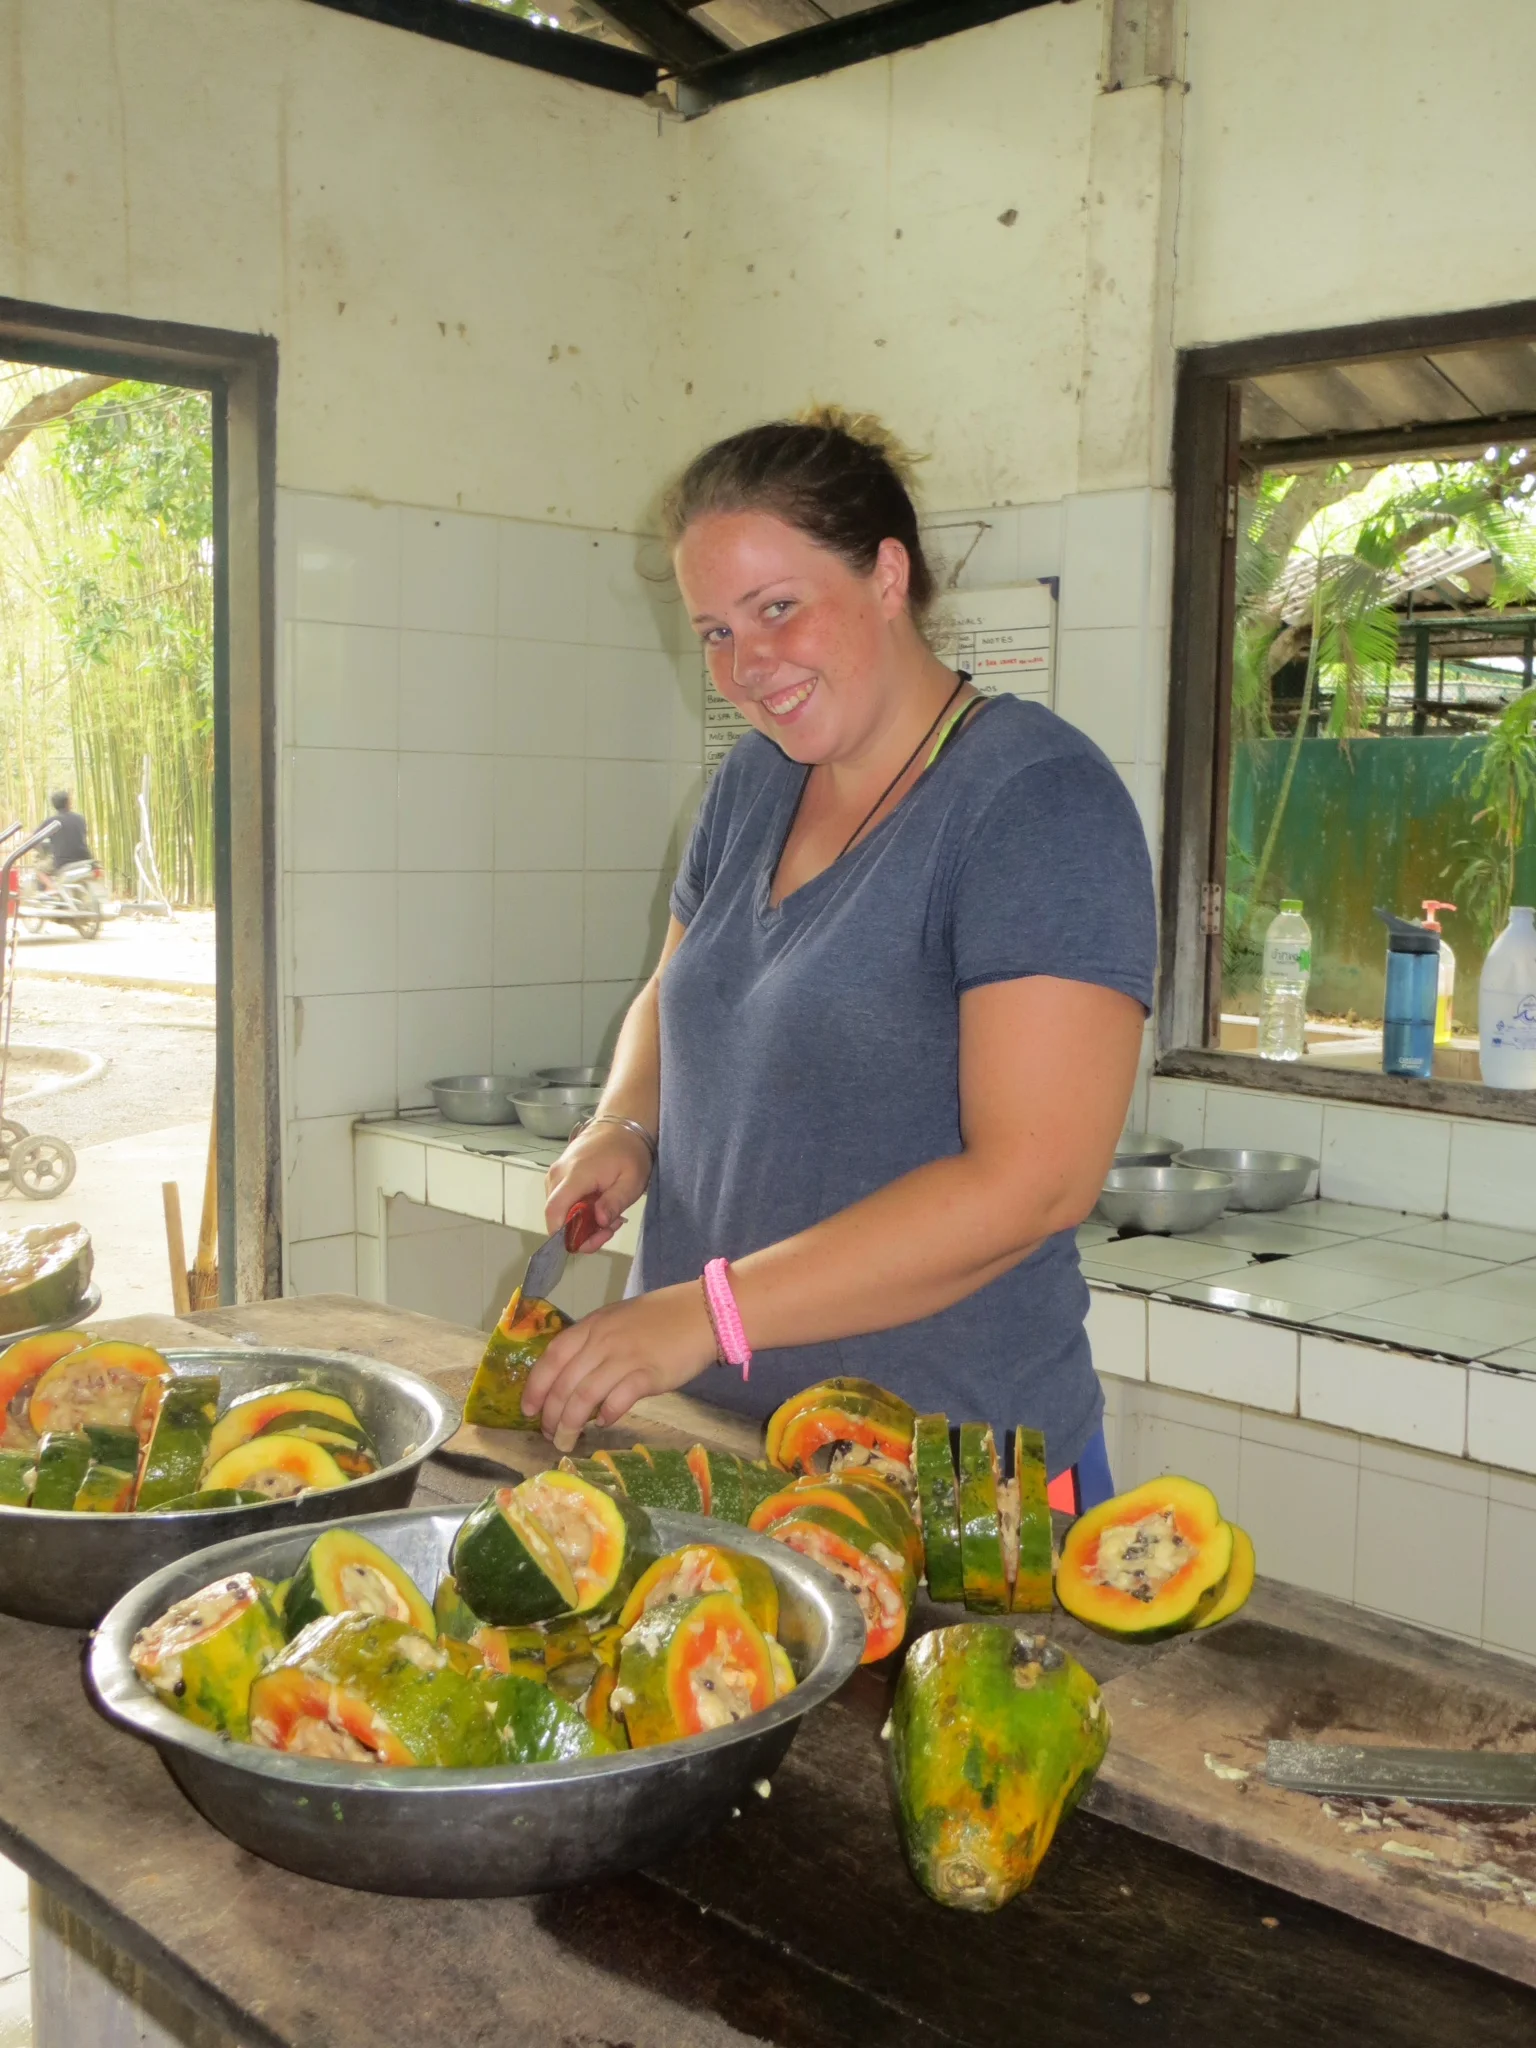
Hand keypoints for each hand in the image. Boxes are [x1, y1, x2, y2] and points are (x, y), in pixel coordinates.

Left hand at [521, 1283, 717, 1448]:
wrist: (703, 1312)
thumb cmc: (660, 1319)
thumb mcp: (618, 1322)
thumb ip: (595, 1345)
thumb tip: (574, 1381)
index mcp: (591, 1326)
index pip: (551, 1358)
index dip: (535, 1386)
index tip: (528, 1409)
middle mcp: (602, 1340)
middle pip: (564, 1383)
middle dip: (551, 1414)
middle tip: (548, 1434)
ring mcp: (624, 1357)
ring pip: (584, 1396)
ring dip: (571, 1423)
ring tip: (567, 1440)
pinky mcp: (647, 1374)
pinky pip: (617, 1400)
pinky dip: (606, 1415)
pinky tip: (605, 1424)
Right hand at [544, 1122, 652, 1251]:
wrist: (620, 1124)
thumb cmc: (629, 1151)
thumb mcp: (632, 1180)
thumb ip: (614, 1202)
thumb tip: (598, 1221)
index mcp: (575, 1175)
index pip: (554, 1211)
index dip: (564, 1235)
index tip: (589, 1242)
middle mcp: (557, 1175)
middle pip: (556, 1216)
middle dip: (581, 1232)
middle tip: (610, 1227)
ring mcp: (555, 1174)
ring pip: (559, 1211)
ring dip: (582, 1222)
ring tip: (609, 1215)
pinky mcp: (558, 1175)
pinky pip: (562, 1201)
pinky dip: (579, 1211)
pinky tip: (600, 1206)